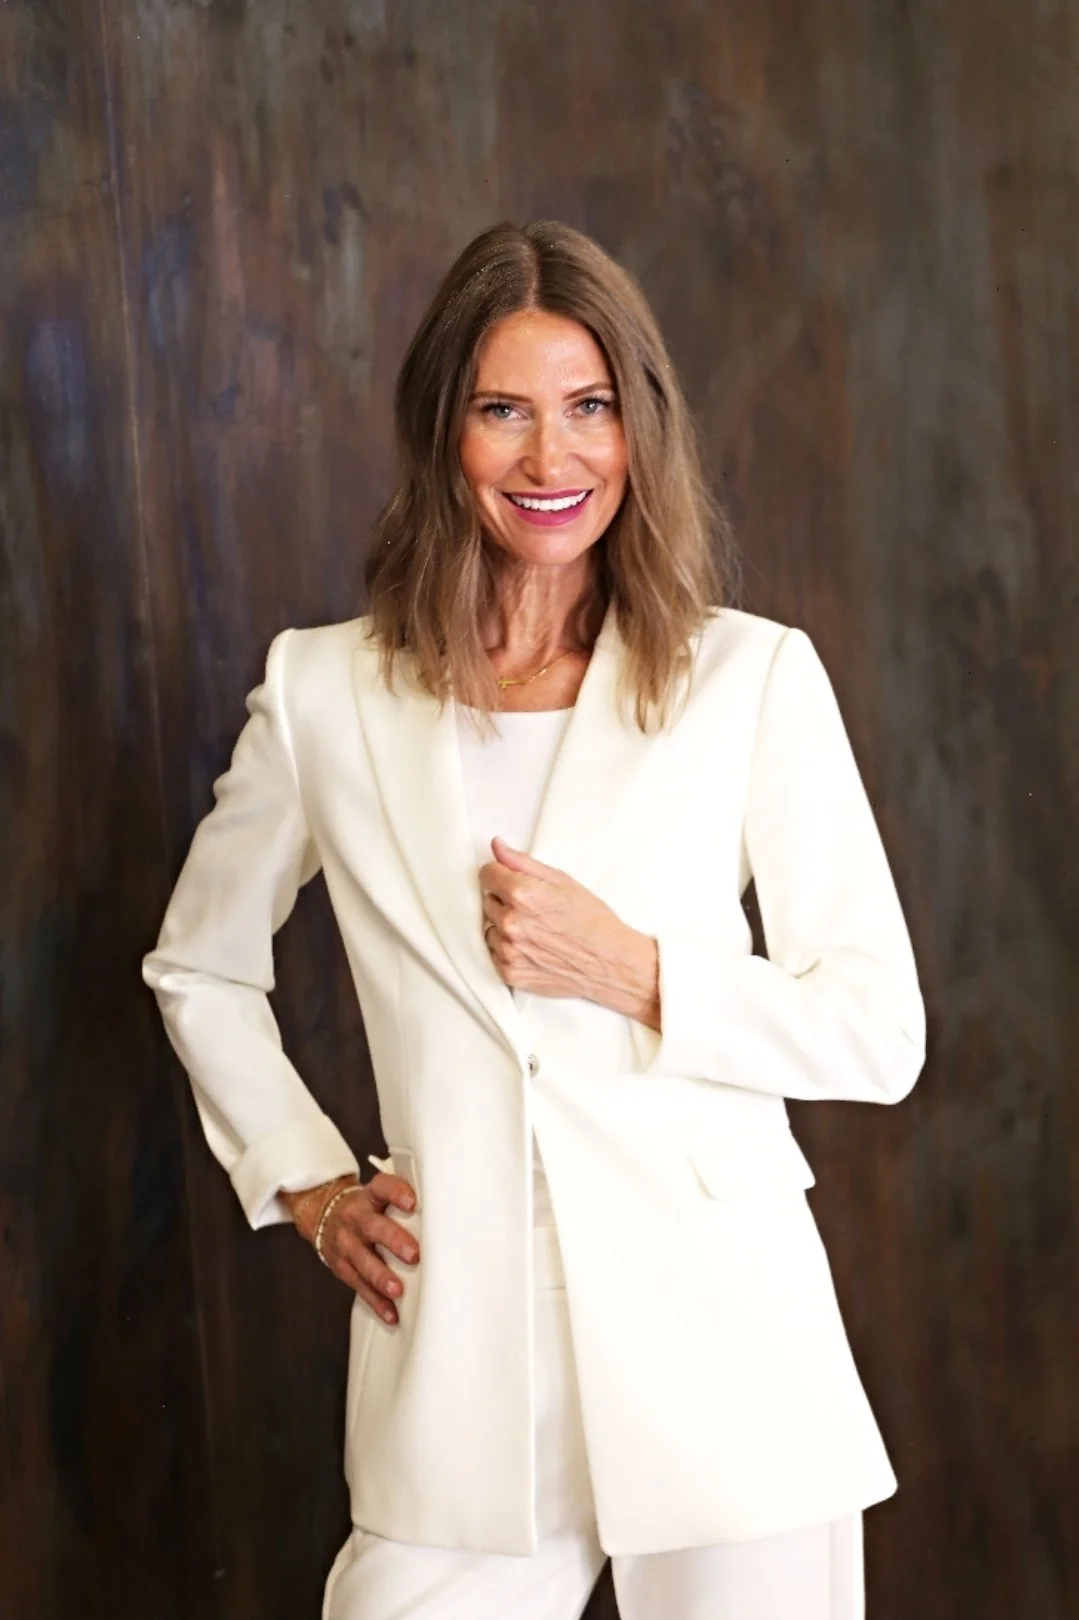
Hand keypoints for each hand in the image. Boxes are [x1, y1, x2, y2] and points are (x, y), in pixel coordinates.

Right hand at [282, 1172, 419, 1323]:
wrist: (324, 1213)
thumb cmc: (366, 1207)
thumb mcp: (378, 1195)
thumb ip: (403, 1202)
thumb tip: (447, 1213)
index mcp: (370, 1196)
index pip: (382, 1188)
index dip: (396, 1193)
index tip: (412, 1202)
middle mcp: (356, 1218)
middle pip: (374, 1227)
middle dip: (394, 1241)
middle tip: (414, 1255)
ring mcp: (347, 1243)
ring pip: (363, 1260)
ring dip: (381, 1277)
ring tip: (398, 1290)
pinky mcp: (342, 1267)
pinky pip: (359, 1285)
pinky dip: (376, 1301)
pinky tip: (391, 1313)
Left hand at [479, 836, 660, 1025]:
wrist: (609, 963)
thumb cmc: (592, 920)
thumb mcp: (563, 881)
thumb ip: (523, 862)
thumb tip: (497, 846)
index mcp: (522, 893)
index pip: (486, 873)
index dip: (500, 874)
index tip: (512, 880)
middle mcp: (511, 922)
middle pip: (487, 900)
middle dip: (505, 900)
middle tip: (534, 909)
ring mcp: (509, 950)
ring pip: (489, 927)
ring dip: (504, 926)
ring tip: (534, 930)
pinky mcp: (510, 972)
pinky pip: (494, 953)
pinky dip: (508, 949)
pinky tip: (532, 947)